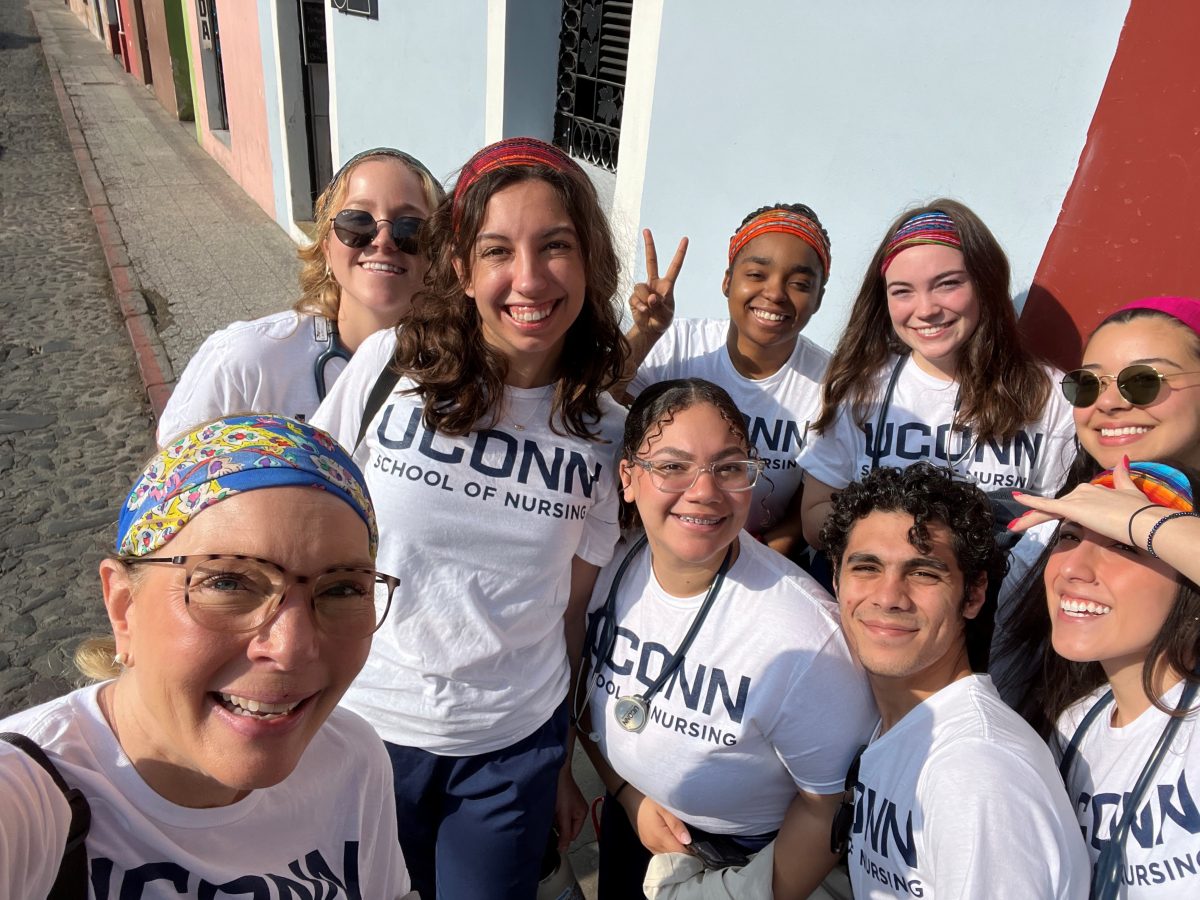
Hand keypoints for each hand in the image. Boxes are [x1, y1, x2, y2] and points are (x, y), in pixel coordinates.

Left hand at [554, 765, 586, 850]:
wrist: (556, 772)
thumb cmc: (563, 789)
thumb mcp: (563, 814)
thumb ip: (564, 832)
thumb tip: (563, 848)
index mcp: (582, 814)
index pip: (573, 835)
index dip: (563, 837)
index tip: (554, 838)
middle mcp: (577, 810)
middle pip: (566, 828)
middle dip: (558, 826)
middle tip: (553, 818)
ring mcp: (569, 806)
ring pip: (560, 821)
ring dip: (554, 819)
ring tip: (551, 811)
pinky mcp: (562, 801)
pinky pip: (557, 813)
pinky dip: (552, 813)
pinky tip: (550, 807)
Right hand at [621, 787, 691, 853]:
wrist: (632, 797)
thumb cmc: (649, 800)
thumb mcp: (665, 808)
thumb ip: (676, 825)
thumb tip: (687, 841)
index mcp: (659, 837)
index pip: (679, 852)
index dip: (691, 850)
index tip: (699, 844)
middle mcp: (653, 845)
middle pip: (673, 856)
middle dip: (684, 852)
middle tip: (694, 841)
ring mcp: (648, 845)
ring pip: (666, 855)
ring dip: (676, 851)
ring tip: (684, 840)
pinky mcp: (646, 843)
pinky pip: (660, 851)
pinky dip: (668, 848)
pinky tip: (673, 840)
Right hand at [629, 229, 687, 336]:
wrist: (649, 329)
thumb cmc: (661, 321)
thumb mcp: (665, 315)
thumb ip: (659, 306)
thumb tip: (651, 297)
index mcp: (667, 285)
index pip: (675, 266)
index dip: (680, 253)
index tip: (685, 239)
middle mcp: (654, 283)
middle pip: (651, 261)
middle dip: (649, 245)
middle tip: (647, 230)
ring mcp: (643, 289)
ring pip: (640, 287)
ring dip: (645, 300)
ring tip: (649, 310)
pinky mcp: (634, 297)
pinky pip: (635, 298)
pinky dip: (640, 306)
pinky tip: (643, 312)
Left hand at [1009, 458, 1156, 541]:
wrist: (1144, 520)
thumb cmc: (1140, 511)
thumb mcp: (1130, 492)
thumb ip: (1123, 476)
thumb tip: (1124, 459)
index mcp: (1093, 490)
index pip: (1071, 502)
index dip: (1057, 510)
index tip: (1046, 515)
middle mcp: (1082, 491)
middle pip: (1056, 507)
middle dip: (1038, 516)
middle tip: (1020, 524)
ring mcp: (1077, 498)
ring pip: (1048, 509)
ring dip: (1031, 519)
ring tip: (1015, 526)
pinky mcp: (1073, 508)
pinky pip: (1047, 505)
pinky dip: (1031, 503)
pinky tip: (1016, 500)